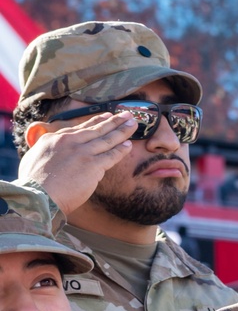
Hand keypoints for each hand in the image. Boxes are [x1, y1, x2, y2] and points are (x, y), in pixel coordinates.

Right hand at [18, 112, 136, 214]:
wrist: (37, 195)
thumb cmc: (33, 182)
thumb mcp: (34, 157)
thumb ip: (45, 150)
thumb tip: (49, 148)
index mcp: (54, 139)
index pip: (80, 128)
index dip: (96, 121)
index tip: (107, 116)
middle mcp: (69, 142)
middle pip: (96, 129)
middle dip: (114, 121)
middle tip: (127, 115)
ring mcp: (82, 153)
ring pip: (106, 139)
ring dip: (122, 131)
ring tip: (133, 124)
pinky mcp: (92, 166)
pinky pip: (111, 156)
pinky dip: (121, 150)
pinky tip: (128, 144)